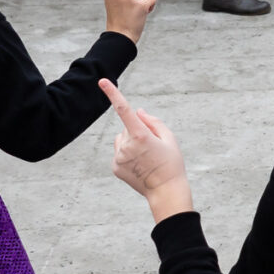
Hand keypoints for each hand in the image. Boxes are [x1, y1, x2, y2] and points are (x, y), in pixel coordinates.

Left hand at [101, 80, 192, 219]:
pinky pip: (118, 153)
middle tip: (153, 148)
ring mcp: (119, 157)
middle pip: (128, 128)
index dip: (113, 94)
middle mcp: (126, 145)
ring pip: (121, 139)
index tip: (102, 81)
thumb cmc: (171, 163)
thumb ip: (153, 121)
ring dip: (131, 143)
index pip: (124, 110)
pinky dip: (127, 155)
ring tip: (146, 158)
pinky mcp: (115, 167)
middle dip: (138, 132)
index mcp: (141, 135)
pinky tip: (139, 166)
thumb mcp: (170, 139)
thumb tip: (138, 111)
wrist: (166, 191)